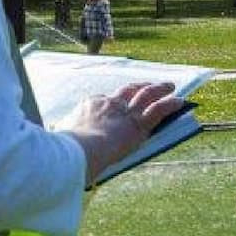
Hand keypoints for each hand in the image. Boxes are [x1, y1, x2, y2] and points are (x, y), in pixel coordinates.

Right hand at [61, 82, 181, 184]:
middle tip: (148, 85)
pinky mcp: (138, 124)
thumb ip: (62, 130)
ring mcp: (125, 113)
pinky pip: (158, 110)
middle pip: (127, 90)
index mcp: (90, 104)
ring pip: (146, 96)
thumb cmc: (67, 147)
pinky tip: (179, 101)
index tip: (116, 102)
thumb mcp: (61, 134)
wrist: (80, 150)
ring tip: (169, 86)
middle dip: (140, 86)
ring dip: (159, 89)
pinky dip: (170, 104)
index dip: (113, 101)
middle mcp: (110, 104)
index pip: (104, 99)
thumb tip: (55, 130)